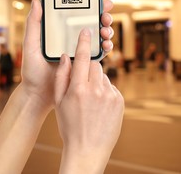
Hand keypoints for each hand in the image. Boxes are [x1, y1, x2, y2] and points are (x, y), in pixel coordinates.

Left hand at [19, 0, 114, 110]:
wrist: (39, 95)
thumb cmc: (32, 70)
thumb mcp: (30, 45)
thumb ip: (33, 24)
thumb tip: (37, 1)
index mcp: (60, 31)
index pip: (77, 14)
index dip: (91, 5)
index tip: (100, 0)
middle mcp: (71, 39)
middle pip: (92, 23)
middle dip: (103, 17)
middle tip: (105, 17)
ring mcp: (79, 51)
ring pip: (98, 36)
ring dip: (106, 31)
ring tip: (105, 32)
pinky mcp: (85, 64)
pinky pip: (99, 53)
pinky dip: (106, 47)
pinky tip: (106, 45)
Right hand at [54, 29, 123, 173]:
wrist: (88, 150)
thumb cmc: (69, 126)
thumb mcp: (60, 102)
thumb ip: (62, 77)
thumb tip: (65, 56)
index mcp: (78, 89)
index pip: (83, 57)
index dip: (84, 42)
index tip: (86, 30)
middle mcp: (97, 90)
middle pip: (95, 65)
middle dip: (89, 69)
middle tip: (82, 83)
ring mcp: (111, 96)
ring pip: (103, 77)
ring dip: (97, 82)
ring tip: (90, 100)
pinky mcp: (120, 102)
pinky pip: (111, 88)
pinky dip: (105, 91)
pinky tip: (99, 106)